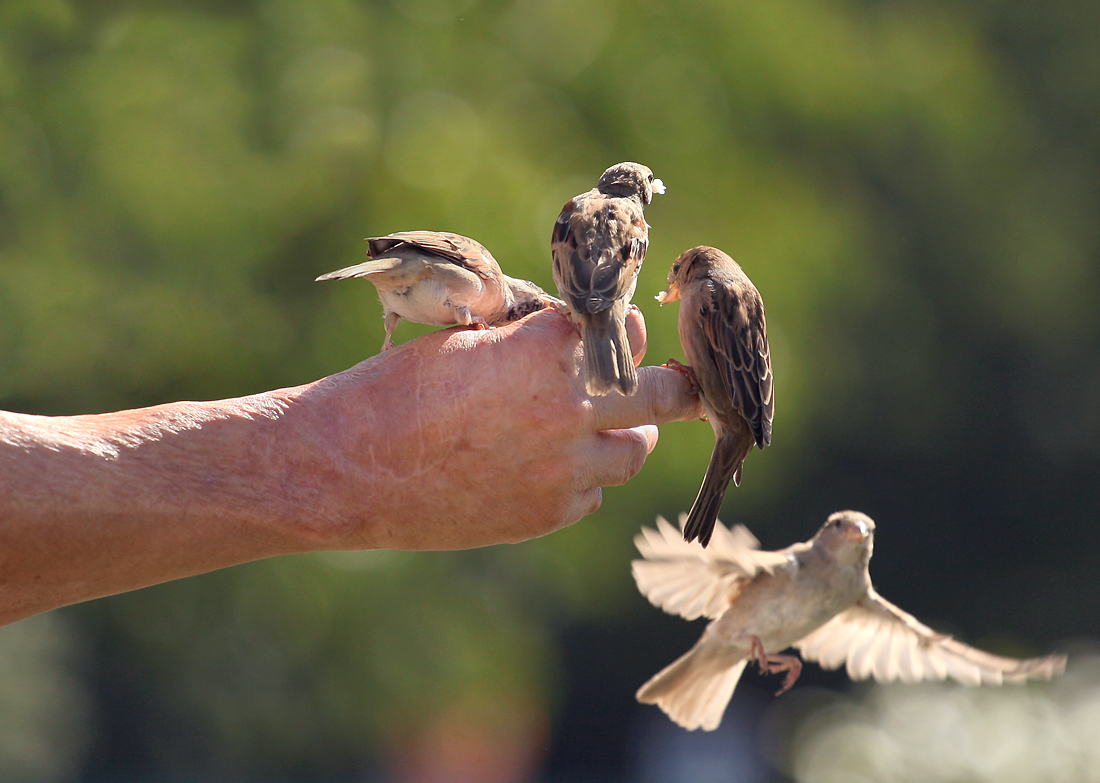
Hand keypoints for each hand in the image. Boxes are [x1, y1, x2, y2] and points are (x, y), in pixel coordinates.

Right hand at [286, 305, 703, 549]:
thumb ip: (534, 342)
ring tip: (589, 431)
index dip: (623, 333)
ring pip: (632, 452)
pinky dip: (578, 480)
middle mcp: (572, 408)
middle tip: (671, 387)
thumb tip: (577, 339)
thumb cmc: (398, 389)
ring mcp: (565, 468)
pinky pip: (591, 495)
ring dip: (621, 437)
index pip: (627, 332)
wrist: (350, 467)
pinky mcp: (547, 513)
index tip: (617, 336)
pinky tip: (542, 468)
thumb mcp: (468, 341)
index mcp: (550, 350)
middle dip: (670, 388)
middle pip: (666, 397)